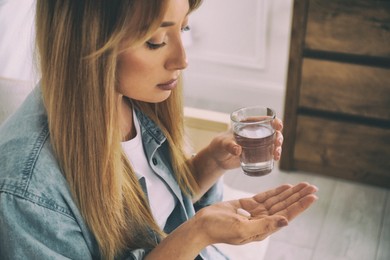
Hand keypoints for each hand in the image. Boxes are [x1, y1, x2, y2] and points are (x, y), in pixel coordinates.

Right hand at [193, 182, 317, 245]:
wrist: (202, 225)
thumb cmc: (220, 230)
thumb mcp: (243, 230)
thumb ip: (264, 225)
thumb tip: (286, 221)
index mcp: (263, 229)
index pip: (286, 215)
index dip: (300, 206)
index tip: (312, 196)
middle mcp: (262, 221)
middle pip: (285, 206)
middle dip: (299, 196)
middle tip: (312, 186)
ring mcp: (255, 213)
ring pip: (277, 200)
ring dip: (290, 192)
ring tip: (303, 184)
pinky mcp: (247, 205)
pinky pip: (265, 197)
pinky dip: (276, 191)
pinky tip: (286, 187)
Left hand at [206, 117, 283, 169]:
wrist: (218, 158)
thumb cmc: (219, 146)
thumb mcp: (223, 144)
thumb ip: (229, 146)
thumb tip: (238, 150)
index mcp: (247, 124)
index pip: (263, 119)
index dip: (274, 121)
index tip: (278, 126)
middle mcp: (255, 132)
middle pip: (272, 131)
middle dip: (279, 136)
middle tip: (277, 143)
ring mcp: (257, 143)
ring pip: (273, 142)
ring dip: (278, 147)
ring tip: (276, 155)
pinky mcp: (257, 153)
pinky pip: (269, 153)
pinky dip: (274, 155)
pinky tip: (275, 159)